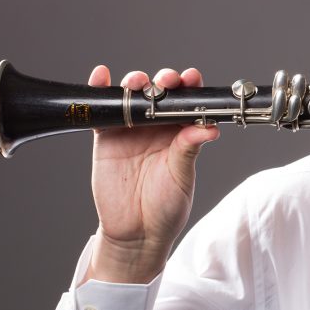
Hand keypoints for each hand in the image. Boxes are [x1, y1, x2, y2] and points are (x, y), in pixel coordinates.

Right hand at [85, 65, 219, 282]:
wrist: (136, 233)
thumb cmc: (166, 207)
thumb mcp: (182, 177)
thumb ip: (189, 150)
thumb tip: (209, 127)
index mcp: (180, 133)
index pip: (187, 102)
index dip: (190, 87)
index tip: (192, 77)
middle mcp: (157, 128)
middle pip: (159, 93)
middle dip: (163, 80)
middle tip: (166, 81)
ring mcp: (131, 131)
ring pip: (132, 96)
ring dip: (134, 82)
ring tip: (138, 83)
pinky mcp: (106, 138)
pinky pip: (102, 112)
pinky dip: (100, 91)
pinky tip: (101, 76)